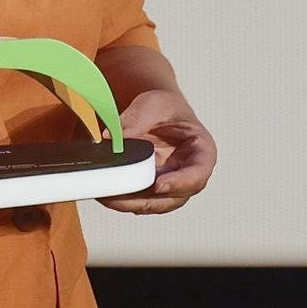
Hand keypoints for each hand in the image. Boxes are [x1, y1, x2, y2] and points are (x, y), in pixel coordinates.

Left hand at [97, 89, 215, 214]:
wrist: (157, 113)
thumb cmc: (165, 108)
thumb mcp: (154, 104)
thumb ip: (137, 118)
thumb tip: (113, 137)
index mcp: (201, 152)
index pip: (197, 173)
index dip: (180, 183)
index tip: (159, 185)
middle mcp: (189, 174)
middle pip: (175, 196)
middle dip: (147, 200)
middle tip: (120, 196)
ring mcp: (171, 183)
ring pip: (156, 203)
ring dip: (131, 204)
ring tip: (106, 197)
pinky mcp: (153, 187)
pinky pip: (141, 199)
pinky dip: (124, 200)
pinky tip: (105, 194)